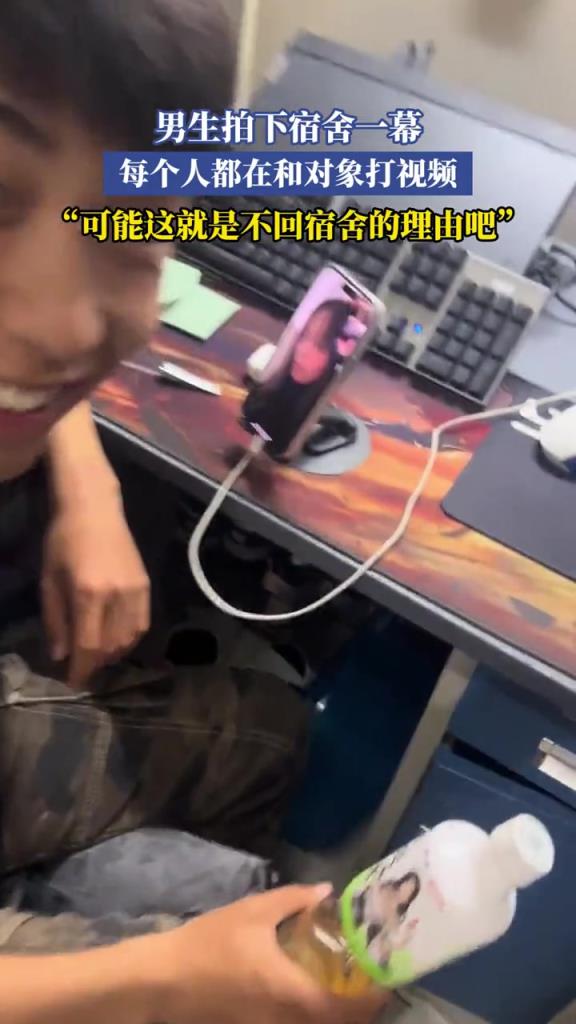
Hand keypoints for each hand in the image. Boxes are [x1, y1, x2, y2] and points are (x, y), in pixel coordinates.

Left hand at [41, 490, 149, 687]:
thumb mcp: (49, 580)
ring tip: (98, 656)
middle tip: (81, 667)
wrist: (94, 509)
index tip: (73, 681)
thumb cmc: (63, 541)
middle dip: (95, 663)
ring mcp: (135, 590)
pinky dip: (130, 639)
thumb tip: (60, 654)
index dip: (81, 669)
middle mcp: (116, 596)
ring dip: (113, 654)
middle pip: (110, 647)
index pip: (88, 646)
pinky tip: (117, 640)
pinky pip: (142, 624)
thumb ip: (55, 620)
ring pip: (129, 639)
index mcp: (88, 594)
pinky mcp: (146, 585)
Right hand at [146, 886, 388, 1023]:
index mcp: (290, 993)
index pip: (343, 1010)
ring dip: (332, 1014)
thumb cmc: (209, 944)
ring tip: (342, 989)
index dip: (371, 1002)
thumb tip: (326, 891)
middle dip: (356, 1011)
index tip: (386, 984)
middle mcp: (284, 1021)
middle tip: (368, 986)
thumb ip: (293, 900)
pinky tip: (305, 995)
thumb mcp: (252, 912)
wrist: (161, 982)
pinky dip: (307, 1016)